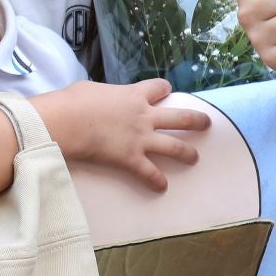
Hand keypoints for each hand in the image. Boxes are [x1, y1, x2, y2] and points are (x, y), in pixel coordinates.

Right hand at [41, 79, 208, 191]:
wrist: (68, 121)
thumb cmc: (74, 101)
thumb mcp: (91, 88)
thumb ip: (102, 94)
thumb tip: (95, 98)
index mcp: (134, 95)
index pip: (158, 87)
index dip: (163, 89)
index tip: (165, 91)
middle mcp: (144, 116)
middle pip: (179, 118)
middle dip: (196, 121)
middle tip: (206, 123)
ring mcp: (141, 139)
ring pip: (174, 147)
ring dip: (187, 153)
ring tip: (195, 158)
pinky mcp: (131, 159)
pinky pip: (150, 173)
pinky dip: (157, 181)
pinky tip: (162, 187)